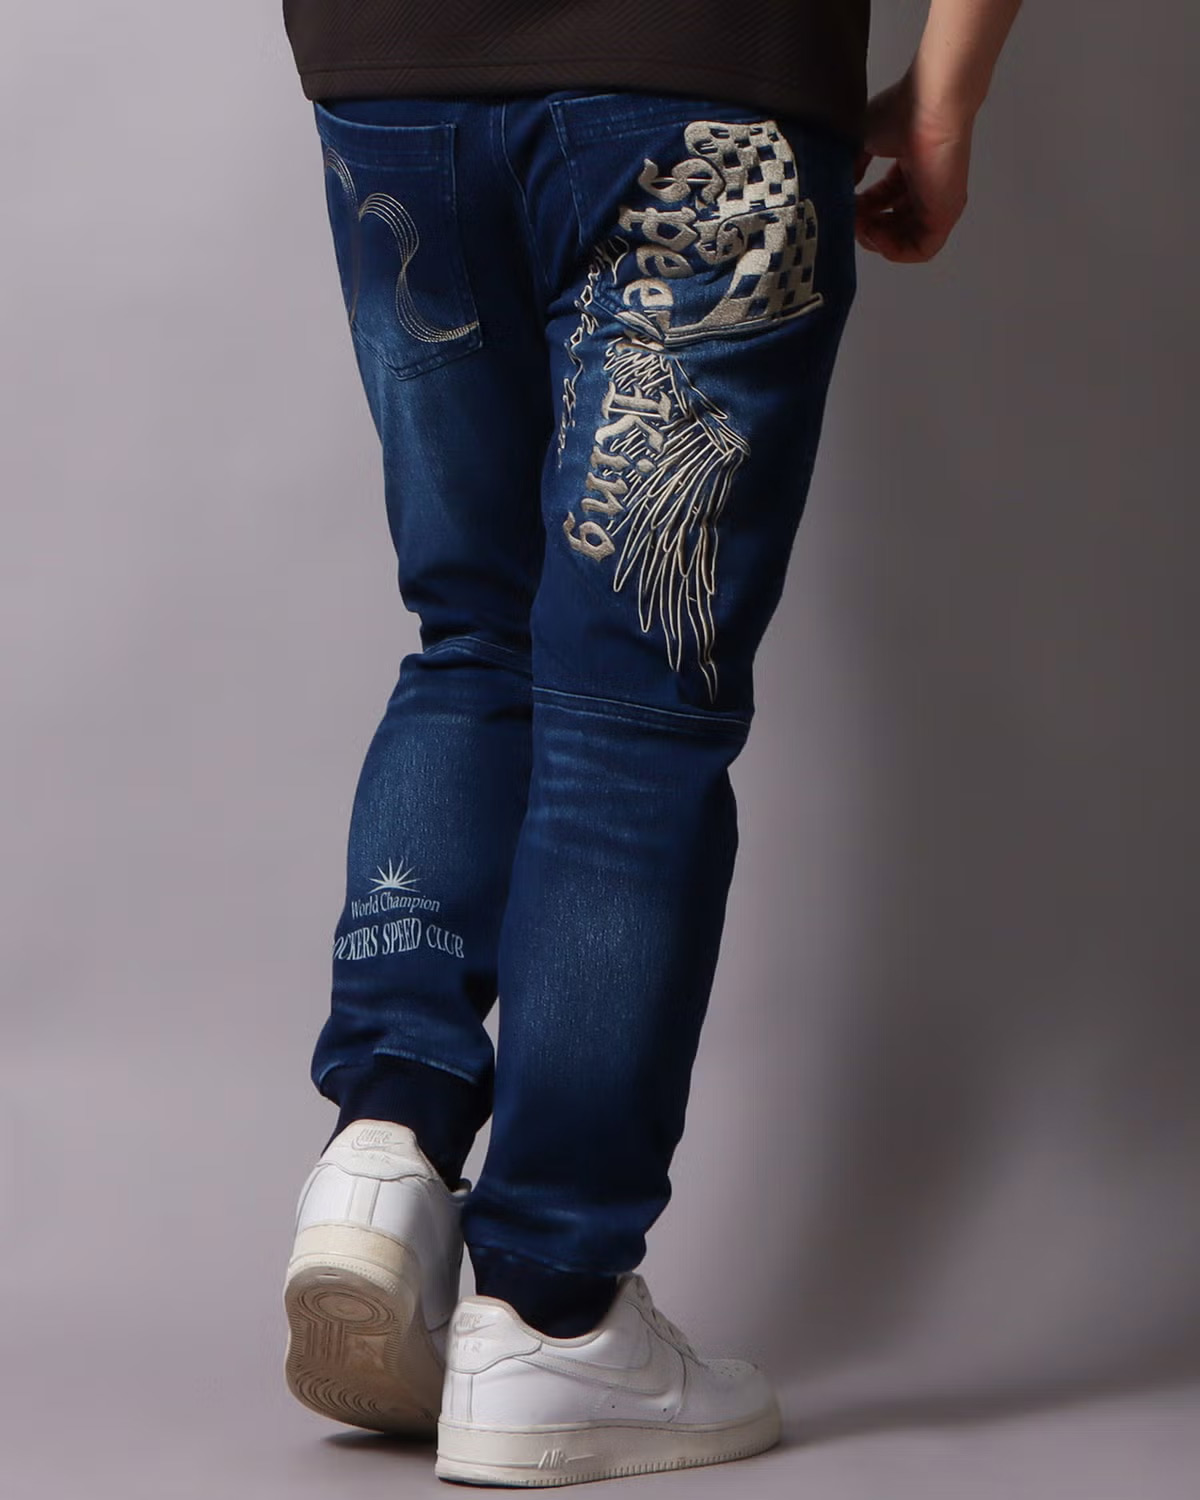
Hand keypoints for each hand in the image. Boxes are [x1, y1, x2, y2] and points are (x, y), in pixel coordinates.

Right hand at [853, 67, 973, 262]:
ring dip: (876, 240)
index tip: (843, 206)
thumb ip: (850, 168)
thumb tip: (839, 188)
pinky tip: (876, 233)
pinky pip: (920, 251)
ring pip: (905, 241)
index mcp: (909, 168)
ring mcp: (936, 203)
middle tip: (849, 219)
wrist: (929, 105)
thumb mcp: (862, 141)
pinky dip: (894, 250)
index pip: (882, 203)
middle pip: (892, 225)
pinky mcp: (945, 215)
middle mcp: (924, 188)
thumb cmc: (903, 110)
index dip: (860, 211)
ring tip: (861, 226)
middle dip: (866, 228)